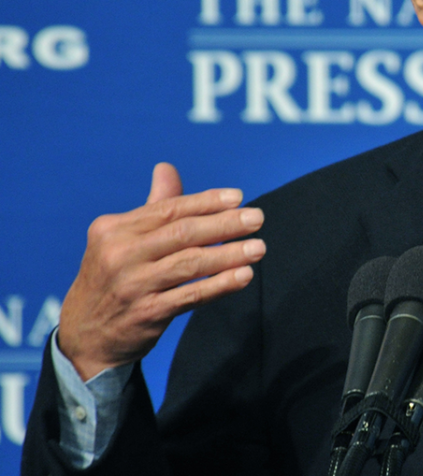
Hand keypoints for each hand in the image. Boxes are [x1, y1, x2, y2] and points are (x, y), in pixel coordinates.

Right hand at [57, 163, 265, 380]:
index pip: (168, 209)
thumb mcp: (121, 240)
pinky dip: (220, 285)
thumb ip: (153, 207)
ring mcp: (132, 286)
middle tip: (257, 218)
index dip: (206, 202)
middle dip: (224, 224)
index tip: (238, 197)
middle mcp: (119, 255)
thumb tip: (167, 168)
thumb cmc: (114, 277)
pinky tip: (243, 276)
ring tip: (258, 248)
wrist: (85, 334)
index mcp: (113, 229)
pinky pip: (191, 296)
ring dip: (229, 254)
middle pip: (182, 233)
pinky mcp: (146, 314)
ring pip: (190, 264)